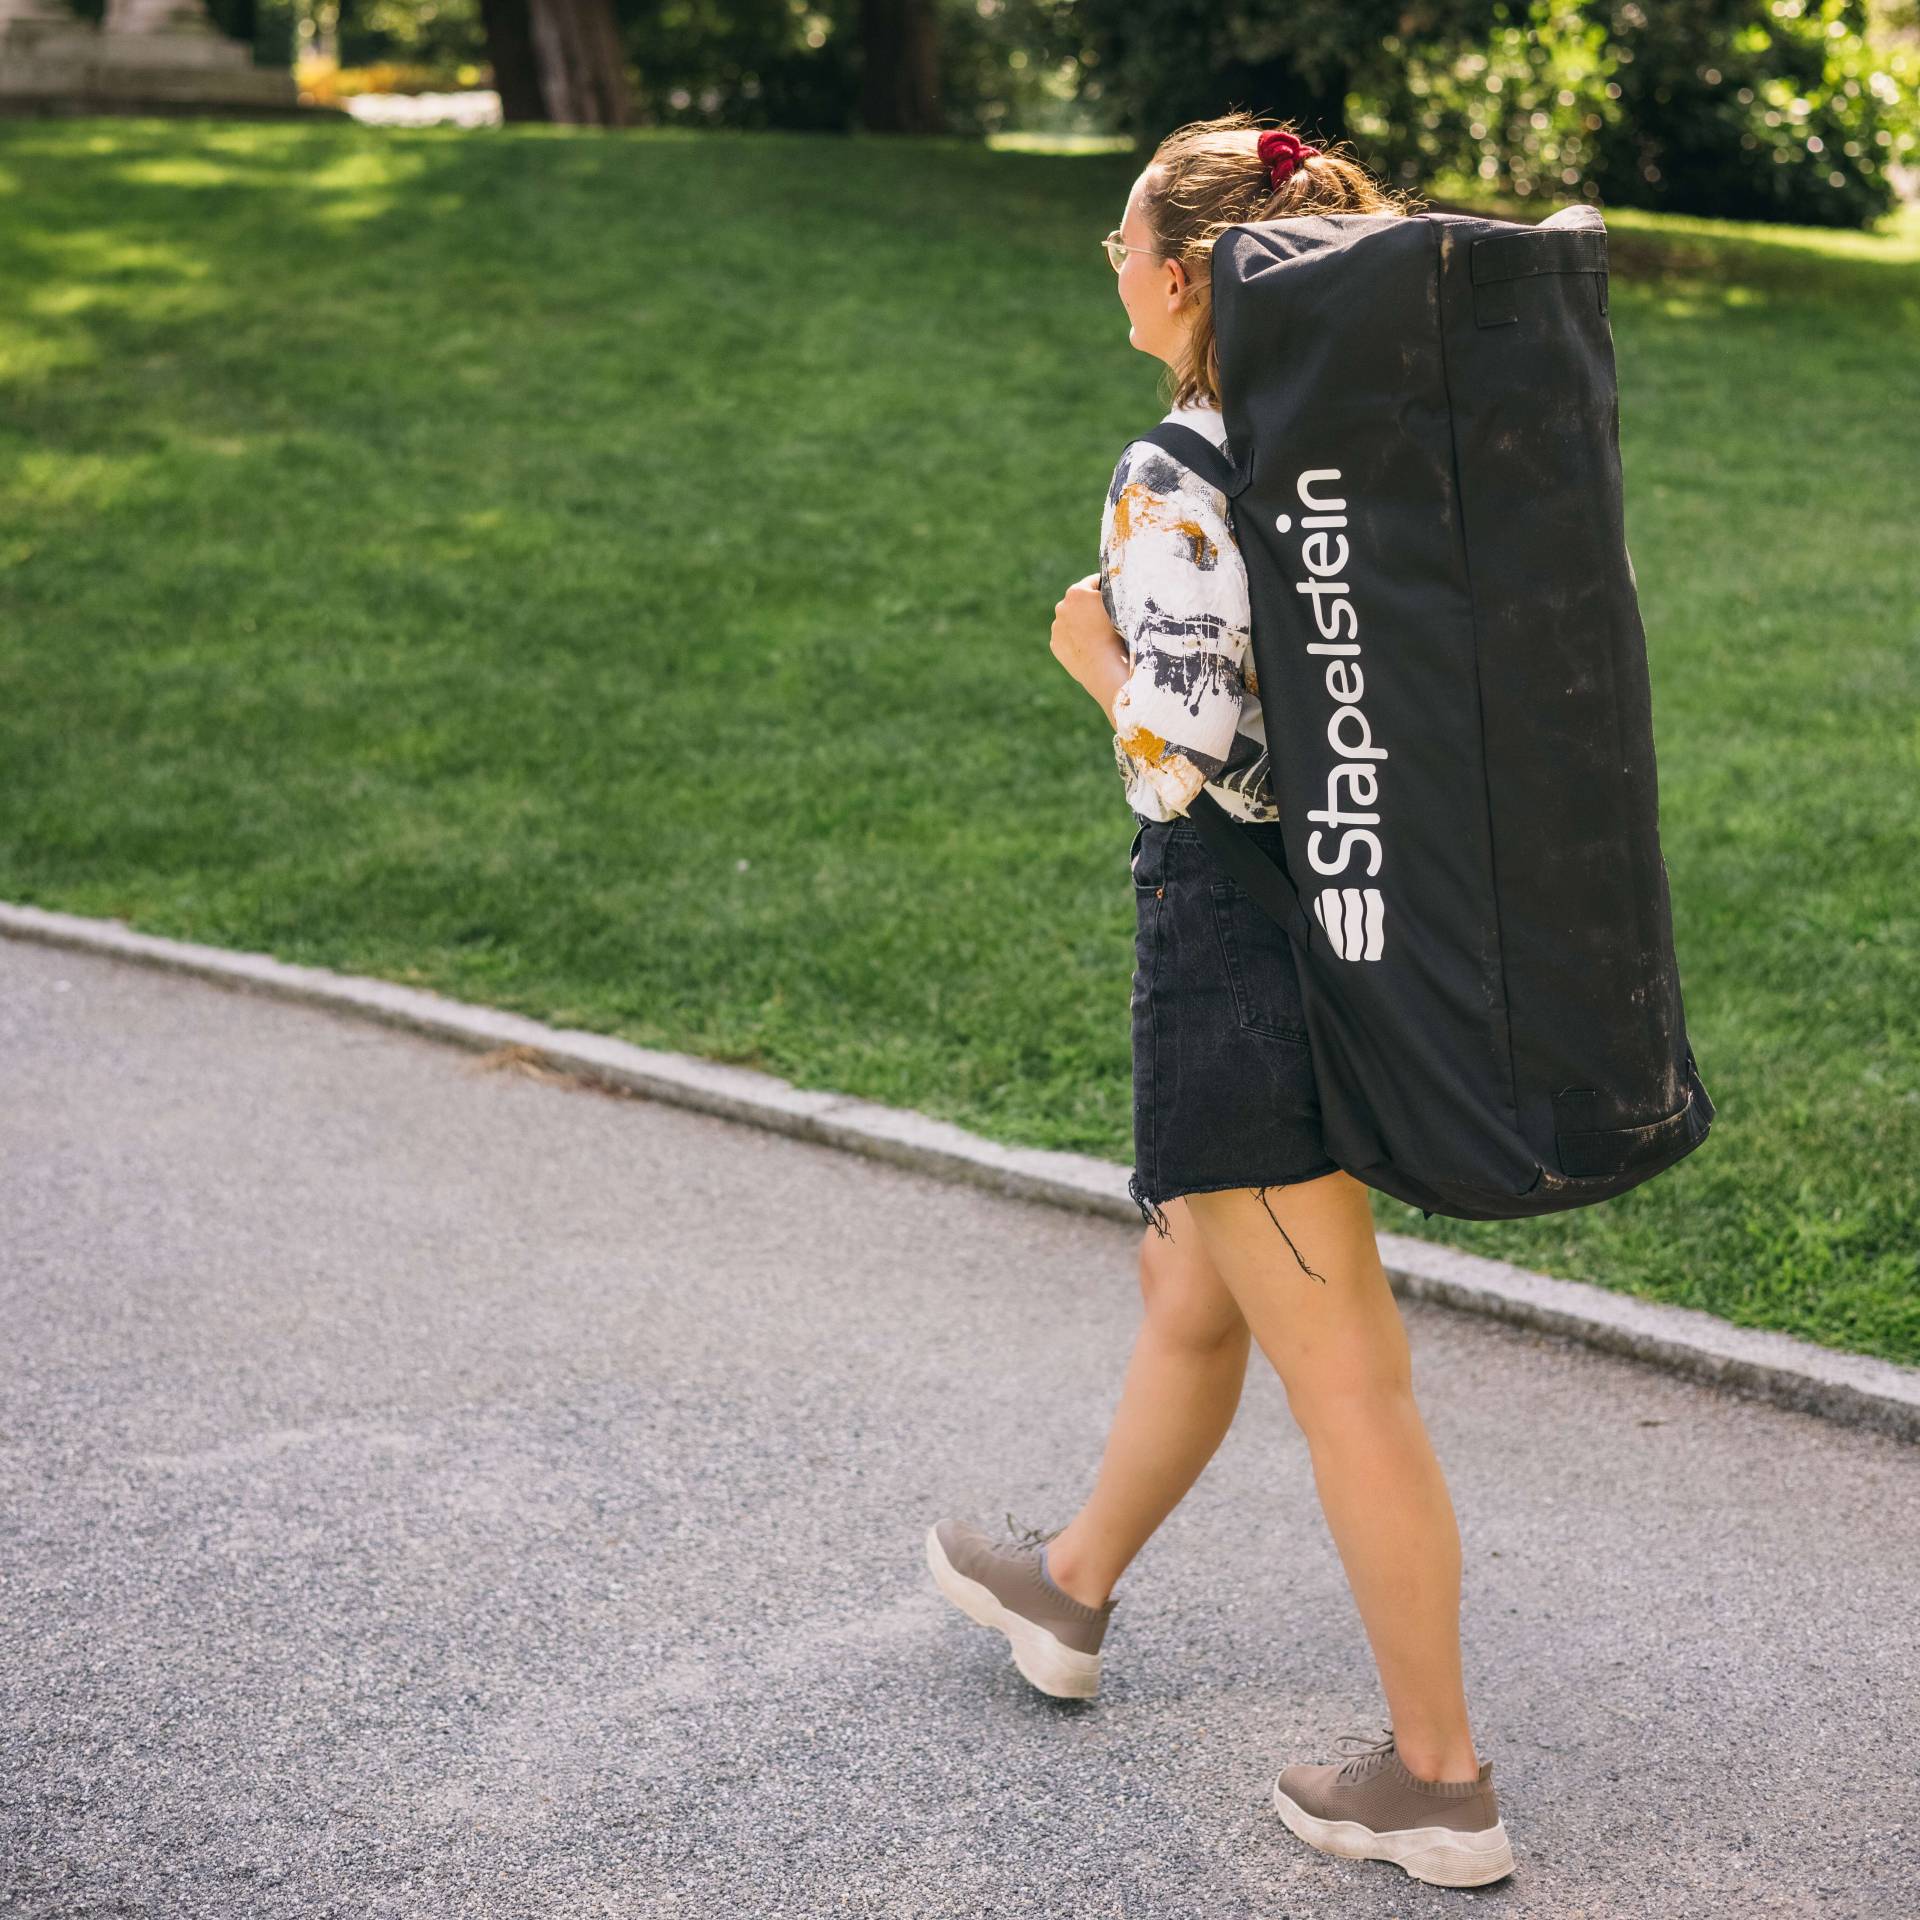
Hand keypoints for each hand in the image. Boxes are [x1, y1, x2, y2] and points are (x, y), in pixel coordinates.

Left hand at [1050, 572, 1125, 693]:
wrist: (1102, 665)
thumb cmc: (1114, 633)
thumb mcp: (1116, 604)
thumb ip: (1109, 591)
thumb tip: (1108, 587)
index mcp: (1076, 592)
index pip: (1093, 582)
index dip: (1105, 587)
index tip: (1112, 595)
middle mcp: (1061, 606)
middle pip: (1079, 601)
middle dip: (1089, 606)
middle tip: (1104, 617)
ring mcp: (1057, 626)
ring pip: (1070, 620)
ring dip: (1080, 623)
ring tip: (1096, 634)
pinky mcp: (1055, 644)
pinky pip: (1066, 637)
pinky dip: (1075, 639)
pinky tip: (1088, 646)